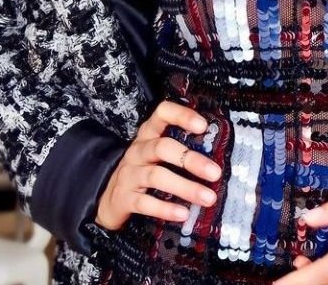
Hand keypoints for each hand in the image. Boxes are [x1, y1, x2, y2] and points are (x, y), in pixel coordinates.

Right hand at [95, 99, 221, 230]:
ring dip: (185, 187)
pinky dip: (165, 209)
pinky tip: (183, 214)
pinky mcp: (123, 198)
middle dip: (191, 160)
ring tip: (208, 197)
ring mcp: (129, 173)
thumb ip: (181, 150)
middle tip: (215, 173)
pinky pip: (145, 202)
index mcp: (149, 134)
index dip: (182, 116)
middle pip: (162, 147)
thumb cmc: (144, 171)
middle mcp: (138, 150)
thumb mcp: (158, 155)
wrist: (109, 199)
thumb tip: (219, 155)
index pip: (162, 113)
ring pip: (156, 175)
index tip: (203, 126)